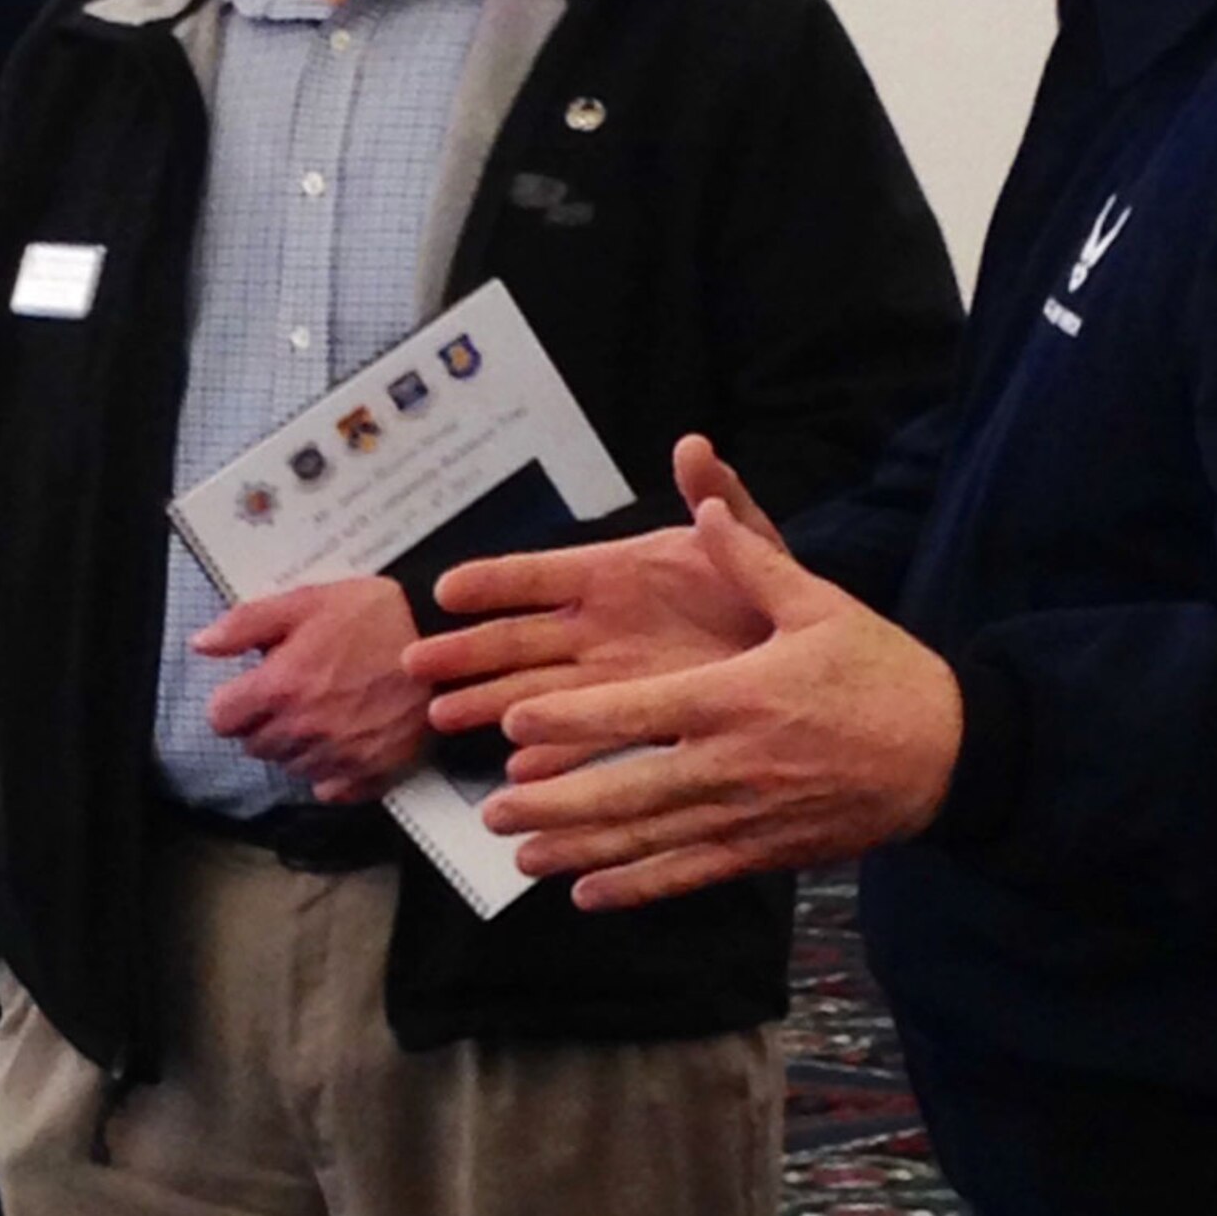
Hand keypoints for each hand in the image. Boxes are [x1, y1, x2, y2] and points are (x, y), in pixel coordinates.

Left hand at [195, 577, 429, 802]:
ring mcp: (338, 756)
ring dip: (298, 745)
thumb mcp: (308, 601)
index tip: (256, 686)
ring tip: (328, 710)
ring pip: (291, 766)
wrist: (447, 639)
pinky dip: (333, 769)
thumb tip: (202, 644)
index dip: (235, 699)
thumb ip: (247, 623)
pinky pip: (331, 787)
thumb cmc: (381, 616)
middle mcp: (304, 731)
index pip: (221, 718)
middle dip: (266, 721)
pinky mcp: (372, 772)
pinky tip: (349, 738)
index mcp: (280, 688)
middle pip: (255, 745)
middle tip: (298, 692)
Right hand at [405, 437, 779, 765]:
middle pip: (520, 639)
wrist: (801, 655)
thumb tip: (694, 445)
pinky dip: (552, 757)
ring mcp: (610, 678)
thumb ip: (716, 497)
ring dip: (491, 703)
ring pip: (535, 691)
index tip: (446, 588)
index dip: (496, 580)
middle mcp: (601, 626)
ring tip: (442, 717)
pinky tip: (519, 770)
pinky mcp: (632, 720)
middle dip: (467, 650)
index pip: (543, 574)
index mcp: (618, 574)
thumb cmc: (764, 589)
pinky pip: (582, 741)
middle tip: (415, 662)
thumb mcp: (747, 539)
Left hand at [481, 498, 964, 909]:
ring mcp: (748, 814)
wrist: (946, 752)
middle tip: (492, 808)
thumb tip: (704, 502)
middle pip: (628, 791)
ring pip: (649, 840)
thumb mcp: (820, 602)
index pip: (639, 713)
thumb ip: (752, 559)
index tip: (517, 723)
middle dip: (556, 803)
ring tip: (519, 856)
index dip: (573, 722)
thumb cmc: (880, 671)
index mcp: (738, 696)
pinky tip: (588, 894)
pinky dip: (637, 887)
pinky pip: (690, 874)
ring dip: (580, 850)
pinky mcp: (765, 849)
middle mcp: (733, 763)